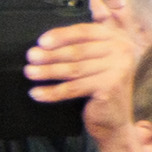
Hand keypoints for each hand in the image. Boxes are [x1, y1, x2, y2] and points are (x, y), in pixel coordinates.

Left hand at [27, 15, 139, 140]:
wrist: (113, 120)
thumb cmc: (98, 86)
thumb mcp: (95, 59)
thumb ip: (81, 43)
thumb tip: (44, 42)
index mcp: (117, 38)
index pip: (84, 31)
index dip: (61, 35)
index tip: (41, 41)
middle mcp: (121, 51)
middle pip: (78, 51)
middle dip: (51, 54)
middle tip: (31, 56)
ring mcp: (117, 69)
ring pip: (74, 69)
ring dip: (48, 71)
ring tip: (29, 72)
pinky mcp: (109, 88)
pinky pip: (73, 88)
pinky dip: (52, 92)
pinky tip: (36, 93)